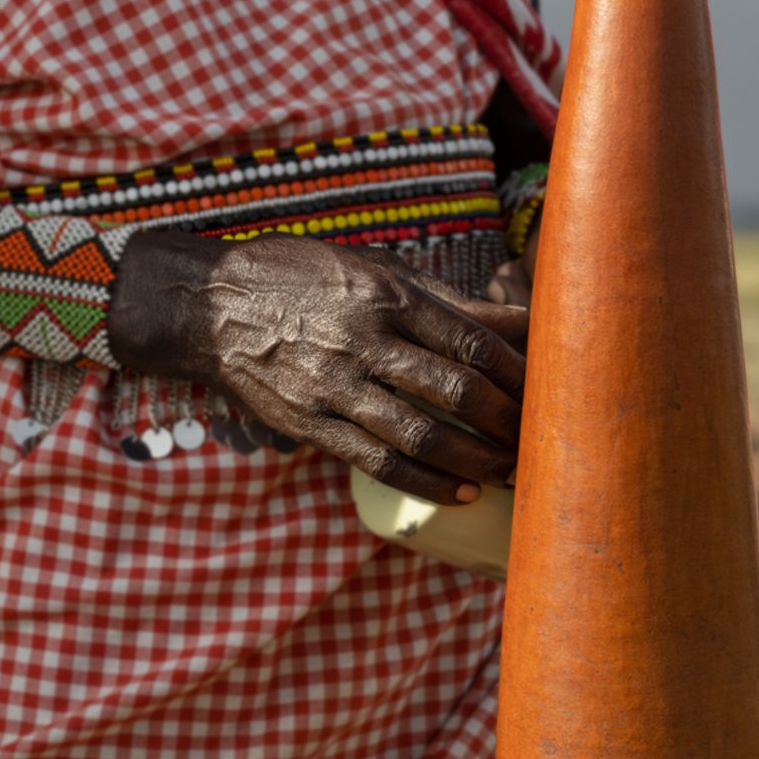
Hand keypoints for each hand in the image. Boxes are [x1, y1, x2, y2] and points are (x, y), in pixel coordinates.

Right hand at [112, 232, 527, 505]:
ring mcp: (332, 384)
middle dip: (505, 421)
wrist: (211, 306)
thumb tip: (521, 316)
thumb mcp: (372, 267)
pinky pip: (378, 462)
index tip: (547, 389)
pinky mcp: (310, 424)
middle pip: (453, 390)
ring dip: (475, 460)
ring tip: (507, 470)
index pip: (470, 338)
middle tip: (536, 437)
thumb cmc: (304, 277)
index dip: (516, 371)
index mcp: (383, 293)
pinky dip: (426, 481)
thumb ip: (444, 299)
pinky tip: (460, 491)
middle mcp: (360, 338)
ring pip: (419, 435)